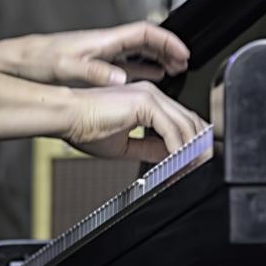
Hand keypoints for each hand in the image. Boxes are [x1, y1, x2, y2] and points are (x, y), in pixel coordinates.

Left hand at [0, 21, 190, 87]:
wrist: (20, 62)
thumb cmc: (41, 61)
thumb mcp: (68, 68)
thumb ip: (96, 73)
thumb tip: (123, 80)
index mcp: (104, 41)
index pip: (145, 32)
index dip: (167, 40)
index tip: (183, 53)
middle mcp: (106, 44)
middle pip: (146, 41)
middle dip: (167, 50)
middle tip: (184, 64)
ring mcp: (101, 54)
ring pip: (137, 52)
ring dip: (156, 59)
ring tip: (173, 71)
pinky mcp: (94, 64)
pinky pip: (126, 64)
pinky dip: (140, 70)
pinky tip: (146, 79)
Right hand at [64, 82, 206, 162]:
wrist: (67, 115)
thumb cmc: (85, 126)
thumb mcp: (125, 144)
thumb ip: (149, 148)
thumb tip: (169, 157)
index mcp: (147, 100)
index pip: (182, 120)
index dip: (192, 142)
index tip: (193, 163)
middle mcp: (152, 94)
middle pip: (189, 121)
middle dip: (198, 148)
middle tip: (199, 169)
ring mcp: (151, 96)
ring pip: (185, 125)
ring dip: (191, 152)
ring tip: (191, 170)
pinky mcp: (145, 103)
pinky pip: (171, 130)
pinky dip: (178, 149)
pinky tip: (178, 164)